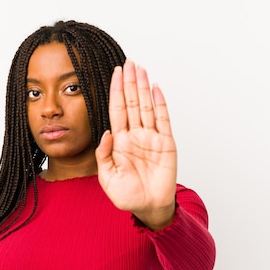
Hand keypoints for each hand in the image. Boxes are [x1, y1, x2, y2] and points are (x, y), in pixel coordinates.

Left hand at [95, 60, 176, 229]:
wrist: (148, 207)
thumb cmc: (127, 195)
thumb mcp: (107, 177)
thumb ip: (103, 155)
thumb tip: (106, 133)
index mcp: (120, 141)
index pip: (116, 110)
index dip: (115, 91)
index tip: (114, 73)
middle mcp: (135, 135)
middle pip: (131, 103)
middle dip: (129, 83)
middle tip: (128, 63)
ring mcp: (151, 138)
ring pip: (146, 107)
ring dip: (143, 88)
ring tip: (140, 69)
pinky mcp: (166, 144)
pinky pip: (163, 120)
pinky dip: (160, 104)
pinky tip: (155, 89)